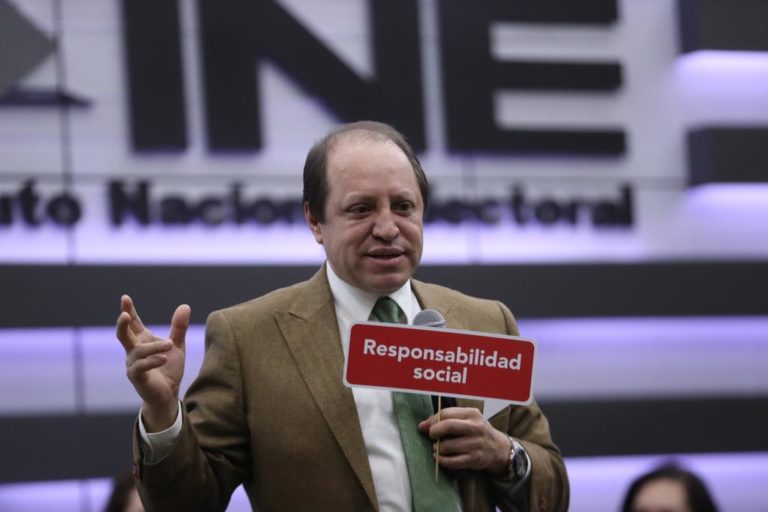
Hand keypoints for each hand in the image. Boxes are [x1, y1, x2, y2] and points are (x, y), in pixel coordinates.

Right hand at [116, 294, 189, 431]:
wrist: (169, 394)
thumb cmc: (169, 369)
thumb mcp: (177, 346)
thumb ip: (179, 328)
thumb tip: (185, 306)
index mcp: (142, 341)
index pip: (134, 324)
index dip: (129, 311)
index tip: (125, 298)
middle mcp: (134, 351)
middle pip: (123, 334)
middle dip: (123, 324)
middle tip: (125, 315)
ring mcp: (133, 364)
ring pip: (138, 351)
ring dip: (154, 347)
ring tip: (170, 344)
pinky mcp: (137, 377)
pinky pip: (141, 367)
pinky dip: (153, 361)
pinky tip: (164, 358)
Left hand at [418, 407, 509, 474]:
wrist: (498, 447)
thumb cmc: (476, 431)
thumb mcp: (466, 419)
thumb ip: (445, 419)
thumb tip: (422, 426)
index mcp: (472, 413)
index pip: (446, 413)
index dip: (432, 421)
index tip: (425, 427)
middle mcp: (476, 427)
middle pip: (448, 426)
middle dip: (434, 431)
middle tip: (431, 436)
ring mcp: (476, 444)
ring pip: (448, 446)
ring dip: (437, 448)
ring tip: (436, 448)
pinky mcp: (475, 459)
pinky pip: (453, 461)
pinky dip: (442, 460)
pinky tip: (439, 458)